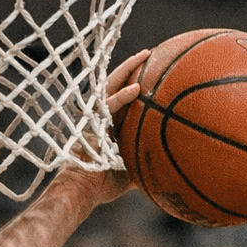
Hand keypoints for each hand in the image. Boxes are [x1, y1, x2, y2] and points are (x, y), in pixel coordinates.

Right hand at [58, 48, 150, 205]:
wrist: (81, 191)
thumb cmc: (102, 186)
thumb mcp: (129, 174)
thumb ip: (143, 167)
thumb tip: (166, 174)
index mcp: (107, 124)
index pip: (121, 97)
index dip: (133, 82)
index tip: (150, 71)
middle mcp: (99, 116)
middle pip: (115, 84)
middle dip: (131, 68)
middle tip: (149, 55)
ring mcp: (93, 118)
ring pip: (110, 86)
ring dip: (127, 70)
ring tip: (145, 56)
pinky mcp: (89, 124)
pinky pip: (109, 107)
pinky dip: (122, 97)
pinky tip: (137, 88)